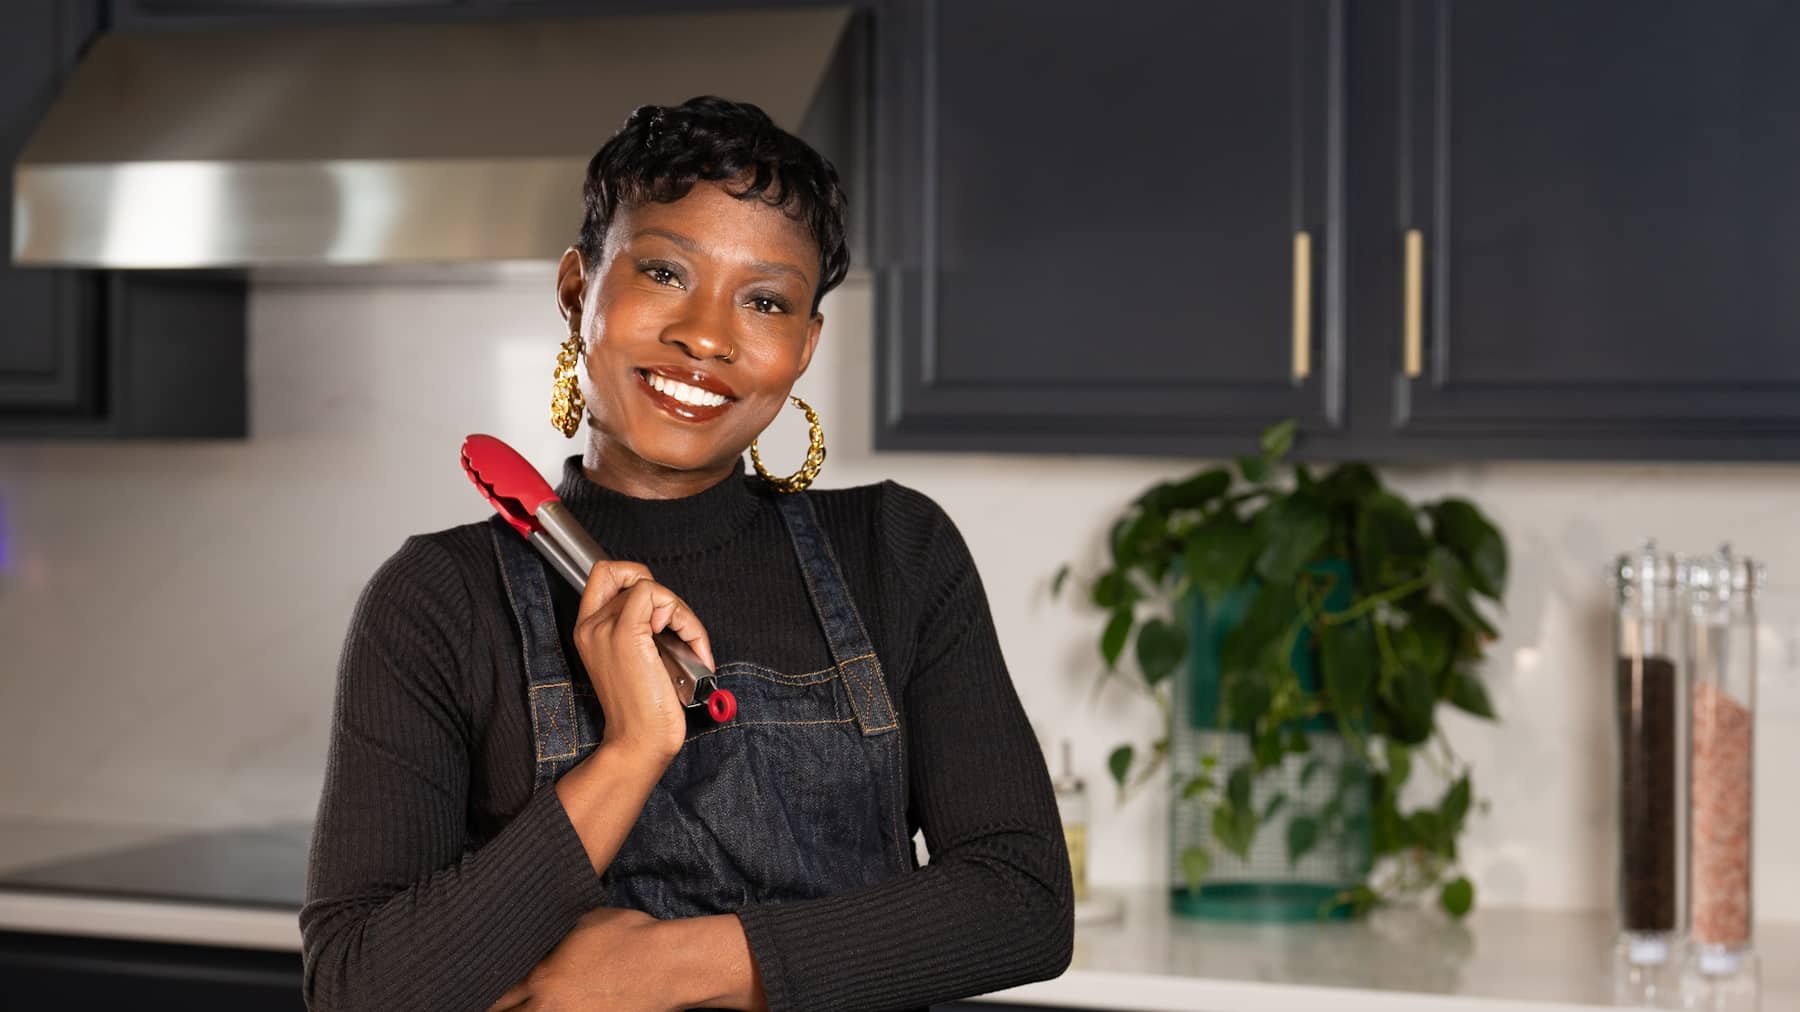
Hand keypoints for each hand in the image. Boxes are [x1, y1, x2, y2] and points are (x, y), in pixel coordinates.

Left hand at [485, 908, 672, 1011]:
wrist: (667, 966)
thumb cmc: (629, 936)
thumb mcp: (583, 921)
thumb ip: (552, 934)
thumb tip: (536, 931)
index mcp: (541, 977)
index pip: (495, 995)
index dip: (479, 992)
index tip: (469, 989)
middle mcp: (550, 1007)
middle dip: (495, 1010)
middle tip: (486, 1003)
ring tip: (518, 1007)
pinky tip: (558, 1009)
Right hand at [573, 560, 713, 765]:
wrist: (639, 741)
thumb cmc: (644, 709)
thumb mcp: (636, 659)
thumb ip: (640, 628)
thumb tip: (664, 606)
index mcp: (588, 630)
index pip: (605, 574)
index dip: (636, 578)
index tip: (661, 612)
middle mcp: (591, 625)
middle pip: (636, 578)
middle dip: (669, 600)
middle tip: (682, 634)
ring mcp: (605, 628)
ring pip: (651, 586)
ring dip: (683, 614)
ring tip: (693, 647)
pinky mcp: (626, 633)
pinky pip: (656, 595)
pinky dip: (683, 617)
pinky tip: (688, 646)